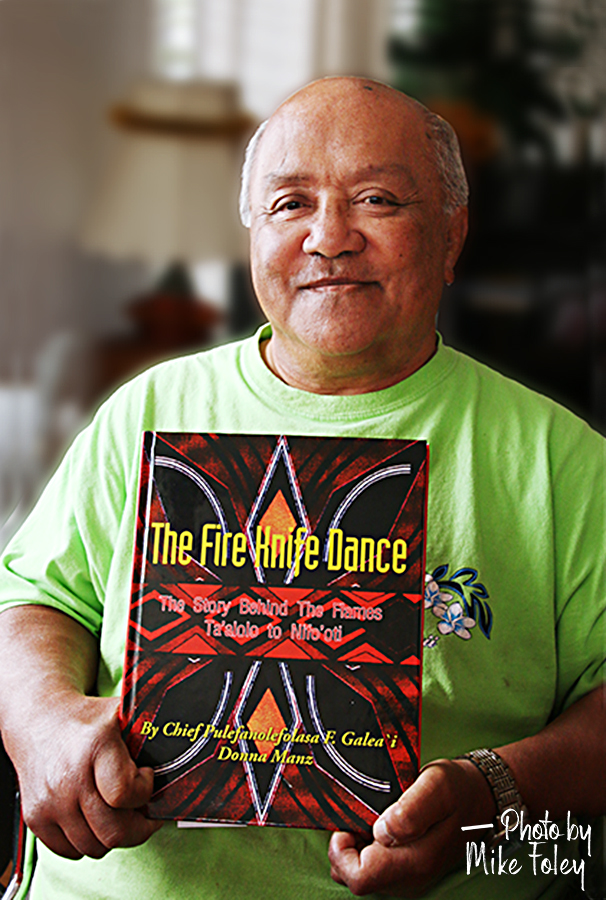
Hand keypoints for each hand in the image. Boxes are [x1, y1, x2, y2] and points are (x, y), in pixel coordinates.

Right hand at [8, 694, 161, 859]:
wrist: (39, 719)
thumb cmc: (87, 719)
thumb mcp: (122, 712)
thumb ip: (151, 727)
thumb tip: (191, 734)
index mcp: (94, 746)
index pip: (125, 793)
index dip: (145, 792)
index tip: (147, 777)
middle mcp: (68, 776)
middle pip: (113, 830)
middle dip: (138, 826)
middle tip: (144, 810)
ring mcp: (49, 801)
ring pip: (94, 846)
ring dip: (114, 835)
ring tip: (120, 811)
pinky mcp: (35, 817)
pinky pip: (71, 850)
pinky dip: (89, 840)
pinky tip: (96, 817)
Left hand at [328, 759, 494, 896]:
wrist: (480, 799)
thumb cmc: (457, 789)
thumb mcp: (437, 785)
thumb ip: (409, 812)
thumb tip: (380, 832)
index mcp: (415, 862)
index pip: (360, 878)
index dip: (343, 852)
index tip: (350, 823)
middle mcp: (410, 879)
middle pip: (354, 879)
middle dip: (345, 849)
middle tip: (358, 816)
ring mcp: (408, 878)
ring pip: (361, 876)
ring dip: (354, 848)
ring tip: (367, 817)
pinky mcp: (407, 871)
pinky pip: (372, 870)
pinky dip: (363, 850)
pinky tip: (374, 826)